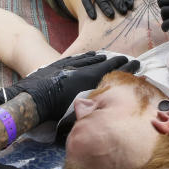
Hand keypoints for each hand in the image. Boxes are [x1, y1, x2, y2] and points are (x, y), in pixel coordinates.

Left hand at [6, 52, 139, 120]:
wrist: (31, 99)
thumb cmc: (53, 110)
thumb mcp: (76, 112)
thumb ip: (91, 110)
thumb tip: (103, 114)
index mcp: (87, 81)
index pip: (110, 72)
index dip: (125, 68)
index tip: (136, 64)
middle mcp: (81, 70)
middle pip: (102, 63)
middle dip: (116, 61)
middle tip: (127, 59)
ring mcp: (69, 66)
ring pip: (89, 59)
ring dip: (100, 58)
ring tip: (109, 56)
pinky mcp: (58, 64)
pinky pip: (76, 57)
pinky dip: (85, 56)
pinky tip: (90, 54)